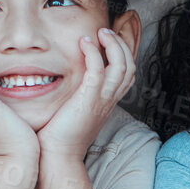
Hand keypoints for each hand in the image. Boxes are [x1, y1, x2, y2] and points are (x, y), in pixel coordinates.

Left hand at [37, 29, 135, 164]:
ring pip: (121, 65)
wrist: (59, 156)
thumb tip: (68, 82)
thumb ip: (79, 96)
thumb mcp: (76, 112)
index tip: (111, 38)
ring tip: (100, 32)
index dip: (124, 52)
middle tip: (106, 31)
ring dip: (113, 44)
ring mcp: (102, 100)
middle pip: (130, 65)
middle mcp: (109, 99)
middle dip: (122, 43)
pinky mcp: (88, 100)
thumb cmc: (60, 136)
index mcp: (108, 102)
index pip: (127, 73)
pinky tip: (84, 43)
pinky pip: (98, 70)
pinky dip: (94, 52)